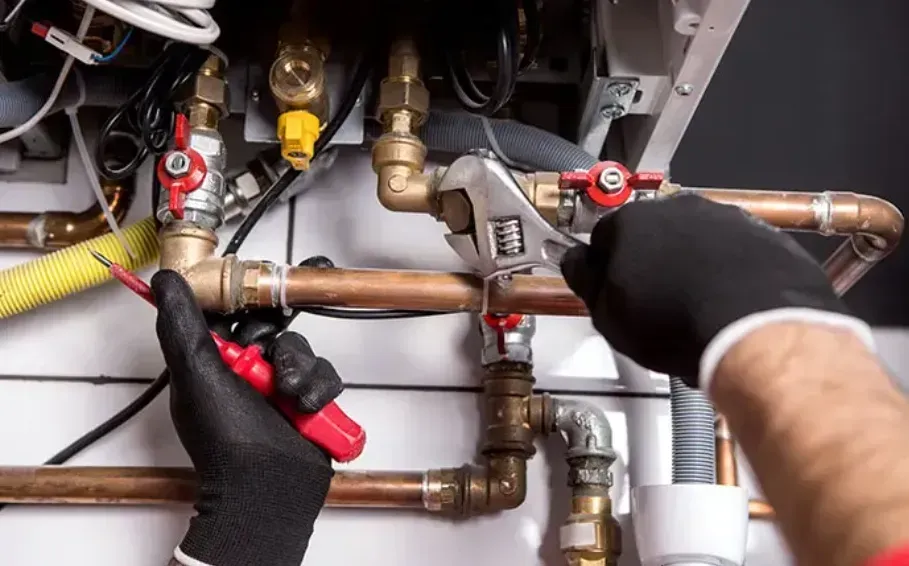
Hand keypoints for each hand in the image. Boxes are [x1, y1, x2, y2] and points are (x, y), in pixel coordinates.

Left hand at [152, 270, 342, 565]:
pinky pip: (325, 374)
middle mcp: (246, 368)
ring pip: (302, 348)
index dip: (247, 293)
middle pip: (273, 325)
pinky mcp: (309, 400)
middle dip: (279, 339)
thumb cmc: (225, 440)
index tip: (266, 279)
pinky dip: (319, 388)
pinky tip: (306, 407)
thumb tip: (165, 280)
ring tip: (291, 394)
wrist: (266, 488)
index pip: (230, 310)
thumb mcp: (196, 374)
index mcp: (213, 358)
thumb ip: (182, 324)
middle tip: (272, 354)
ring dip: (300, 368)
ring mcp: (279, 385)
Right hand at [560, 194, 858, 386]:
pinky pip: (735, 254)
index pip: (603, 237)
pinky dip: (728, 274)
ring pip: (695, 242)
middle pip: (651, 235)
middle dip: (649, 264)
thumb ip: (587, 281)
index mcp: (630, 221)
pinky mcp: (762, 237)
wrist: (753, 328)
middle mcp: (676, 209)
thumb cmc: (677, 321)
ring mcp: (723, 219)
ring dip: (690, 269)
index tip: (610, 289)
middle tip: (651, 307)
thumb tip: (577, 263)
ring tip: (691, 313)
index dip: (604, 268)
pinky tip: (725, 308)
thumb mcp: (607, 314)